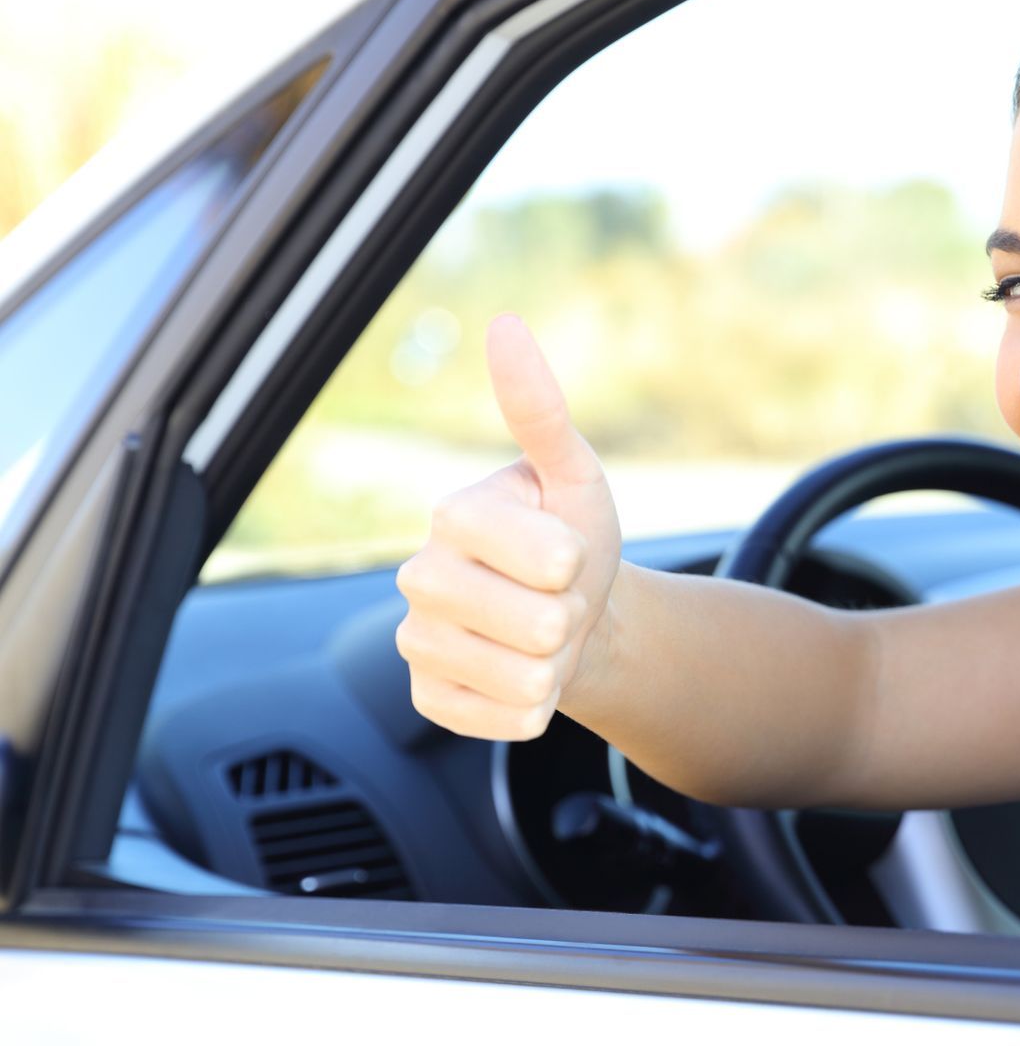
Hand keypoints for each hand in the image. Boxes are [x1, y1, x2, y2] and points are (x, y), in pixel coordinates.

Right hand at [394, 313, 622, 740]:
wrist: (575, 619)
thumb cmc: (573, 538)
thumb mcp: (575, 476)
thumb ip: (541, 411)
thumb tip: (506, 324)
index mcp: (454, 515)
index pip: (547, 556)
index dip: (575, 561)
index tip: (567, 551)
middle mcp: (419, 576)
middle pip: (535, 624)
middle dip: (570, 618)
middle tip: (556, 601)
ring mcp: (417, 642)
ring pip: (523, 678)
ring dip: (554, 665)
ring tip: (541, 638)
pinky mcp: (428, 699)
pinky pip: (503, 721)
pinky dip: (533, 709)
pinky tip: (520, 677)